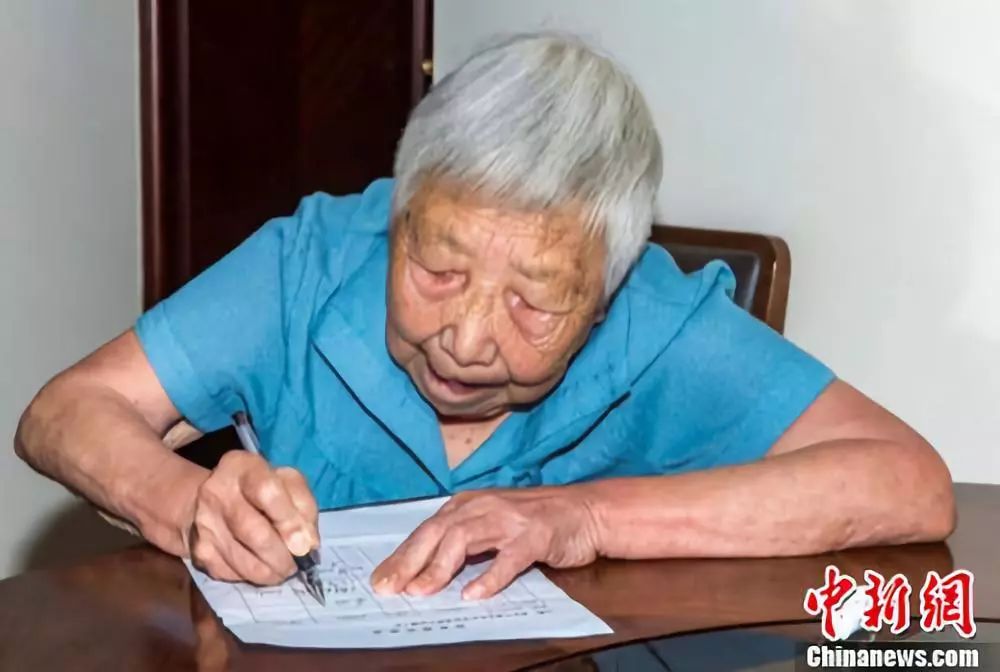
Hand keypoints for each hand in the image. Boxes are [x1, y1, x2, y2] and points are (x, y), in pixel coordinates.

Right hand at [187, 451, 318, 584]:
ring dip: (271, 572)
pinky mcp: (199, 552)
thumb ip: (304, 507)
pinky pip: (233, 574)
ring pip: (244, 561)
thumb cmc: (260, 489)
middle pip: (254, 532)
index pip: (267, 492)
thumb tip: (307, 544)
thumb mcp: (287, 483)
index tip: (303, 546)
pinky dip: (254, 577)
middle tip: (297, 565)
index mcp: (242, 466)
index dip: (289, 521)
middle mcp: (216, 492)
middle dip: (282, 556)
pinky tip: (262, 568)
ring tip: (284, 570)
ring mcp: (204, 524)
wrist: (208, 502)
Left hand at [370, 486, 601, 599]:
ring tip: (422, 591)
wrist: (585, 511)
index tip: (380, 579)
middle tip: (389, 588)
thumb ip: (464, 542)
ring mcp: (510, 519)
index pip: (427, 530)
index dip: (402, 555)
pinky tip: (474, 594)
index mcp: (469, 504)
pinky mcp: (535, 535)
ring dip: (440, 566)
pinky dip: (490, 576)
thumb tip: (423, 571)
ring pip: (465, 539)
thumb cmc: (536, 521)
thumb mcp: (493, 524)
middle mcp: (483, 506)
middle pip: (437, 532)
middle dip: (409, 561)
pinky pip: (508, 558)